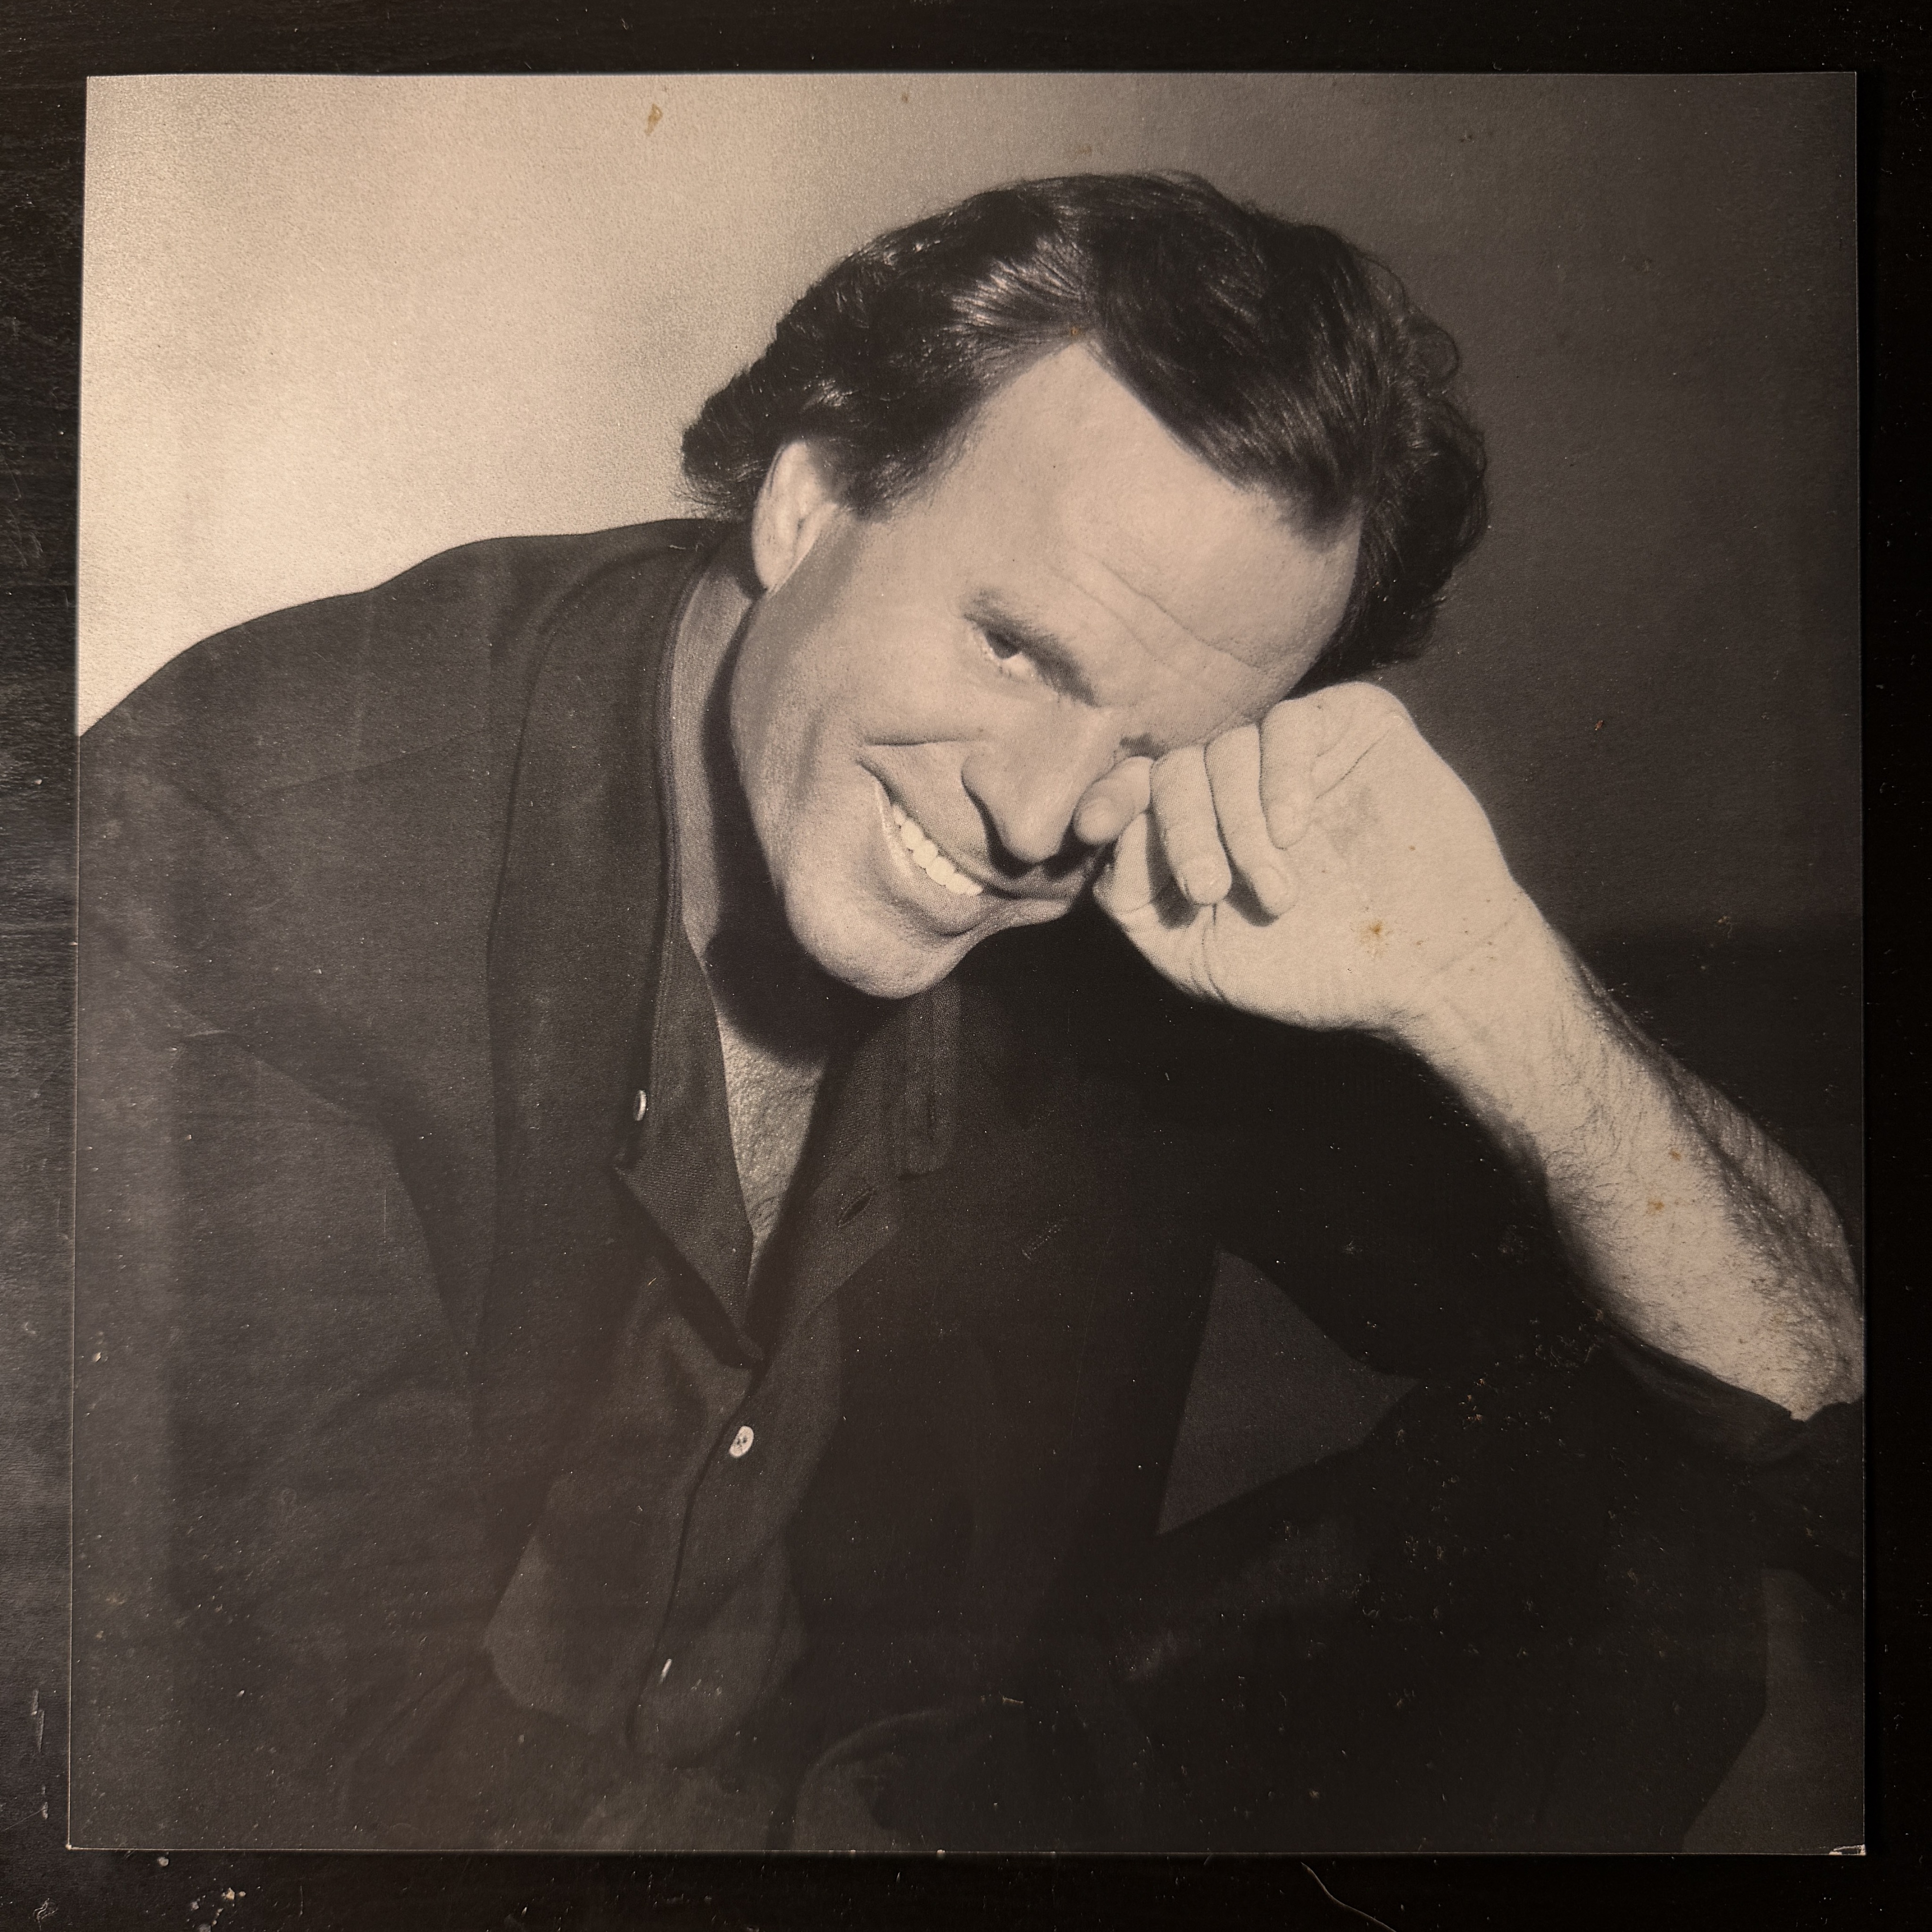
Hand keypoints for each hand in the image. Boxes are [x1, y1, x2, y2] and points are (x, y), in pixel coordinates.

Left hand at [1084, 683, 1539, 1038]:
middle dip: (1181, 831)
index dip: (1108, 798)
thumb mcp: (1196, 955)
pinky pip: (1288, 724)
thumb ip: (1135, 898)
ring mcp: (1295, 753)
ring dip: (1238, 823)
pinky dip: (1280, 777)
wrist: (1428, 968)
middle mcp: (1241, 784)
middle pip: (1173, 769)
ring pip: (1225, 749)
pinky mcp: (1353, 725)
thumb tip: (1099, 839)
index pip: (1135, 789)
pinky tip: (1298, 829)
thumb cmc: (1315, 971)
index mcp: (1201, 827)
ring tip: (1277, 891)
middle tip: (1211, 890)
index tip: (1092, 827)